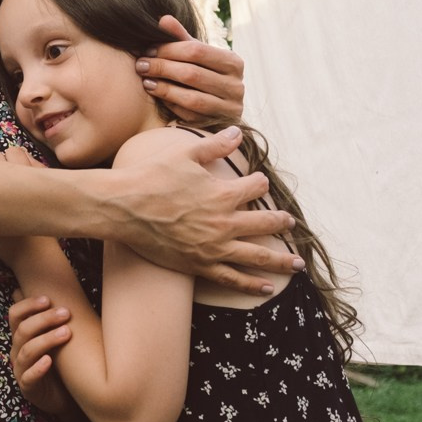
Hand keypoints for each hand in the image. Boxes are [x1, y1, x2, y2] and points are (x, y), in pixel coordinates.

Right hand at [7, 291, 72, 415]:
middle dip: (44, 319)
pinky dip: (38, 368)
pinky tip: (49, 361)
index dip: (28, 305)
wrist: (63, 396)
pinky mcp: (29, 389)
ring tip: (66, 333)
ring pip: (27, 351)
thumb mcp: (54, 337)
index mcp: (21, 336)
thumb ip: (52, 317)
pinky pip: (29, 377)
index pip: (14, 315)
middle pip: (22, 330)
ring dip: (46, 339)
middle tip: (66, 313)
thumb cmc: (59, 363)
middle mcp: (17, 351)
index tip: (48, 299)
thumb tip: (57, 287)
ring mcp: (21, 370)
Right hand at [114, 125, 297, 295]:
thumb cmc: (151, 177)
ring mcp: (213, 248)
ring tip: (297, 263)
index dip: (260, 182)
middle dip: (280, 222)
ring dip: (281, 260)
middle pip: (265, 223)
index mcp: (223, 194)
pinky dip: (252, 284)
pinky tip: (268, 287)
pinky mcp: (199, 266)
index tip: (259, 182)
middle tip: (290, 222)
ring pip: (257, 256)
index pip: (256, 187)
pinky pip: (233, 279)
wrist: (123, 208)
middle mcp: (224, 223)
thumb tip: (238, 133)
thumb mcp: (185, 154)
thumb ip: (215, 146)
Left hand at [138, 15, 243, 124]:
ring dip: (164, 89)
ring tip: (145, 82)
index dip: (168, 49)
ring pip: (191, 98)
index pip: (196, 50)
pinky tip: (158, 97)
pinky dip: (172, 105)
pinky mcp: (218, 125)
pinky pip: (190, 116)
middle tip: (140, 65)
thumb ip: (181, 38)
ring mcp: (230, 108)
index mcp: (233, 62)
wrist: (221, 105)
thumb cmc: (205, 73)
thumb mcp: (197, 54)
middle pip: (192, 74)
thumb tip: (163, 19)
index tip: (147, 50)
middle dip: (162, 68)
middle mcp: (236, 86)